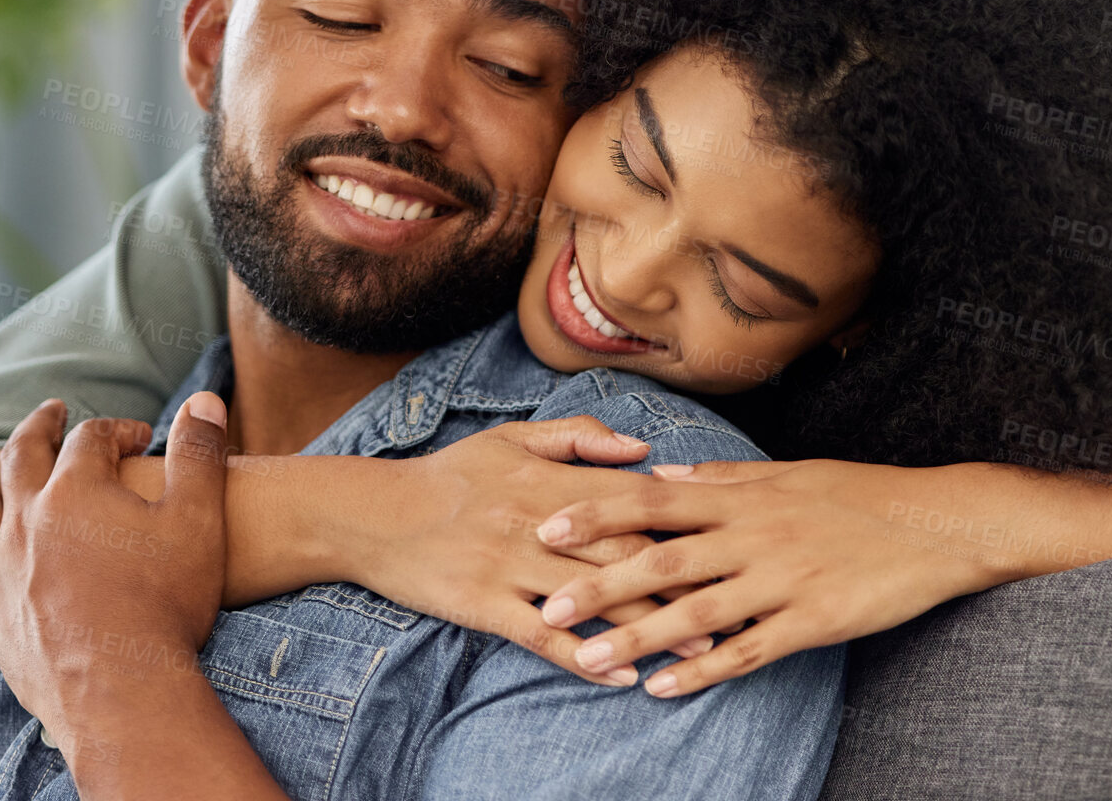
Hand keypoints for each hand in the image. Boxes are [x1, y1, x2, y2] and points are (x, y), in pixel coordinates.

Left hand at [0, 393, 230, 757]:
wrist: (121, 687)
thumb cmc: (166, 602)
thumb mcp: (199, 519)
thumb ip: (200, 455)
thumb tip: (205, 400)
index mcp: (79, 490)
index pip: (92, 439)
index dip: (119, 431)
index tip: (142, 439)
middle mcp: (29, 518)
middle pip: (24, 455)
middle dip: (39, 427)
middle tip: (50, 411)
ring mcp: (1, 562)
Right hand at [340, 416, 717, 685]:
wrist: (375, 513)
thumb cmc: (452, 474)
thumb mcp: (514, 437)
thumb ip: (580, 437)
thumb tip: (643, 449)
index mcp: (553, 478)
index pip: (634, 503)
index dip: (685, 527)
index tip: (730, 546)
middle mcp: (539, 521)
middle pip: (626, 555)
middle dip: (685, 584)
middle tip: (736, 607)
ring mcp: (511, 564)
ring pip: (593, 598)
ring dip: (650, 626)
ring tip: (699, 653)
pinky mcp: (484, 603)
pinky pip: (541, 635)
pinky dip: (583, 656)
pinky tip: (619, 675)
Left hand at [533, 459, 1031, 697]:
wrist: (939, 524)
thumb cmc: (860, 495)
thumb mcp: (789, 473)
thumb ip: (722, 479)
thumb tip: (662, 474)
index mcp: (745, 497)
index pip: (655, 501)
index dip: (599, 513)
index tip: (547, 525)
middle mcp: (755, 535)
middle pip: (663, 559)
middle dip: (601, 582)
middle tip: (547, 603)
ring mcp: (783, 580)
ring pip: (697, 612)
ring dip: (639, 635)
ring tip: (588, 656)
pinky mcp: (813, 621)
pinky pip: (749, 651)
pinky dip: (704, 672)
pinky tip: (664, 690)